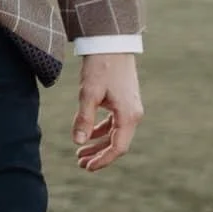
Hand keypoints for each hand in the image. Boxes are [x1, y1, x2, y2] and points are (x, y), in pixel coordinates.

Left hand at [73, 52, 142, 171]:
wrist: (111, 44)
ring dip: (99, 144)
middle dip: (99, 155)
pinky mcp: (124, 102)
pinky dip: (101, 131)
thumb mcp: (88, 94)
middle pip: (117, 143)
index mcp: (129, 115)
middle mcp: (133, 114)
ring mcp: (130, 108)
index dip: (103, 160)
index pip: (118, 147)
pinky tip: (87, 135)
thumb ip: (84, 119)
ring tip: (80, 153)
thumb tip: (79, 142)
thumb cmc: (100, 67)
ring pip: (115, 134)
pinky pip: (114, 123)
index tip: (87, 167)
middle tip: (80, 164)